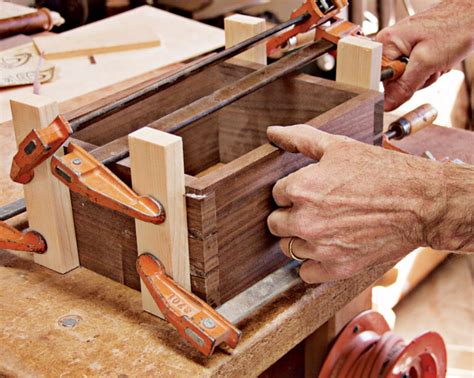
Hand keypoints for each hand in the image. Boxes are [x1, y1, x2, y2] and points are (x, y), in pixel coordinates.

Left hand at [267, 125, 449, 283]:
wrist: (422, 203)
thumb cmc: (382, 172)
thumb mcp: (339, 146)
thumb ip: (300, 139)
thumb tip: (273, 132)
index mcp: (300, 189)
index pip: (276, 194)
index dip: (293, 190)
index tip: (311, 190)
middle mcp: (305, 220)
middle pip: (276, 223)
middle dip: (290, 214)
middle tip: (315, 208)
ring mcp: (320, 247)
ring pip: (289, 247)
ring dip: (301, 238)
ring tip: (325, 226)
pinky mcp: (337, 267)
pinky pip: (305, 272)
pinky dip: (313, 263)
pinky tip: (328, 247)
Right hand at [376, 0, 473, 110]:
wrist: (473, 15)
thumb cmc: (455, 28)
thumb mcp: (427, 62)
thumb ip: (404, 86)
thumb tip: (386, 104)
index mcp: (386, 43)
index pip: (379, 79)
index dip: (394, 86)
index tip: (410, 83)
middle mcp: (390, 44)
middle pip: (392, 80)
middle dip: (413, 81)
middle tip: (429, 69)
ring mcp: (401, 47)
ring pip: (405, 78)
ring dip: (424, 76)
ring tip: (436, 62)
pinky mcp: (411, 50)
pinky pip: (413, 71)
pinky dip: (427, 70)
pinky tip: (436, 60)